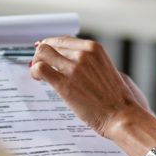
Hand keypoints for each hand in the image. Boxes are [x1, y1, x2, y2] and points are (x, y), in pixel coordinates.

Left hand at [29, 36, 150, 137]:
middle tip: (38, 65)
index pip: (63, 39)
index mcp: (93, 48)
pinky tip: (38, 79)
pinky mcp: (64, 84)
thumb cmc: (115, 98)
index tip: (45, 53)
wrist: (121, 115)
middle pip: (51, 44)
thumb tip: (69, 59)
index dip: (51, 45)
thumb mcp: (104, 69)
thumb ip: (88, 61)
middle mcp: (83, 54)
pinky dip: (34, 72)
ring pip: (42, 52)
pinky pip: (40, 69)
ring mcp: (74, 68)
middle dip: (41, 54)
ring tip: (38, 74)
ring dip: (36, 62)